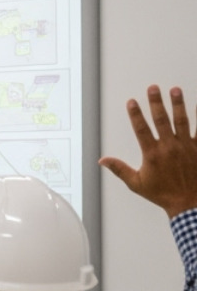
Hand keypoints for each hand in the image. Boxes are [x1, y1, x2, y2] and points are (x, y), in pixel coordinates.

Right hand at [100, 86, 196, 218]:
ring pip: (182, 121)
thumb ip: (120, 169)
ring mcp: (186, 147)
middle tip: (153, 88)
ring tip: (175, 90)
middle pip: (161, 120)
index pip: (141, 129)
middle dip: (156, 102)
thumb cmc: (163, 194)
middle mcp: (170, 147)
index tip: (132, 102)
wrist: (189, 203)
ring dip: (178, 104)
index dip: (135, 114)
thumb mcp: (137, 184)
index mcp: (153, 154)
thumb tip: (103, 161)